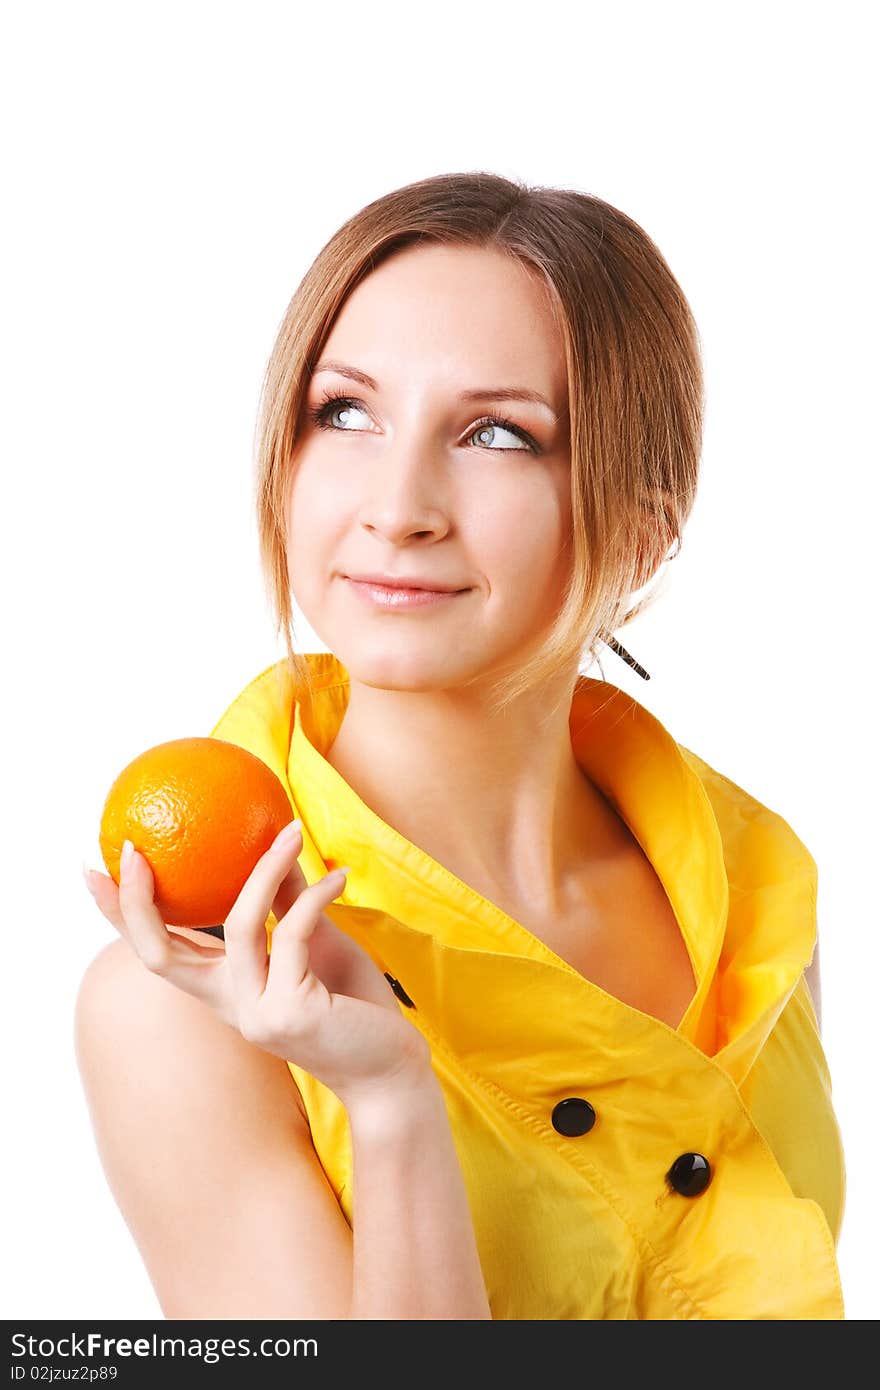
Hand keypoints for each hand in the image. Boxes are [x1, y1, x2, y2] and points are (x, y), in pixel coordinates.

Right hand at [83, 823, 431, 1109]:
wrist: (391, 1071)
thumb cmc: (354, 1008)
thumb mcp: (317, 946)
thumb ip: (288, 904)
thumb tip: (274, 843)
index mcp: (225, 991)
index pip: (159, 952)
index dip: (119, 915)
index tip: (92, 869)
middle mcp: (231, 1006)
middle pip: (159, 954)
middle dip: (136, 902)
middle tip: (136, 850)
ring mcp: (257, 1013)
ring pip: (241, 926)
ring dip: (266, 869)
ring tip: (293, 831)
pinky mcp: (293, 1013)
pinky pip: (296, 934)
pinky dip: (317, 897)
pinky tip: (340, 876)